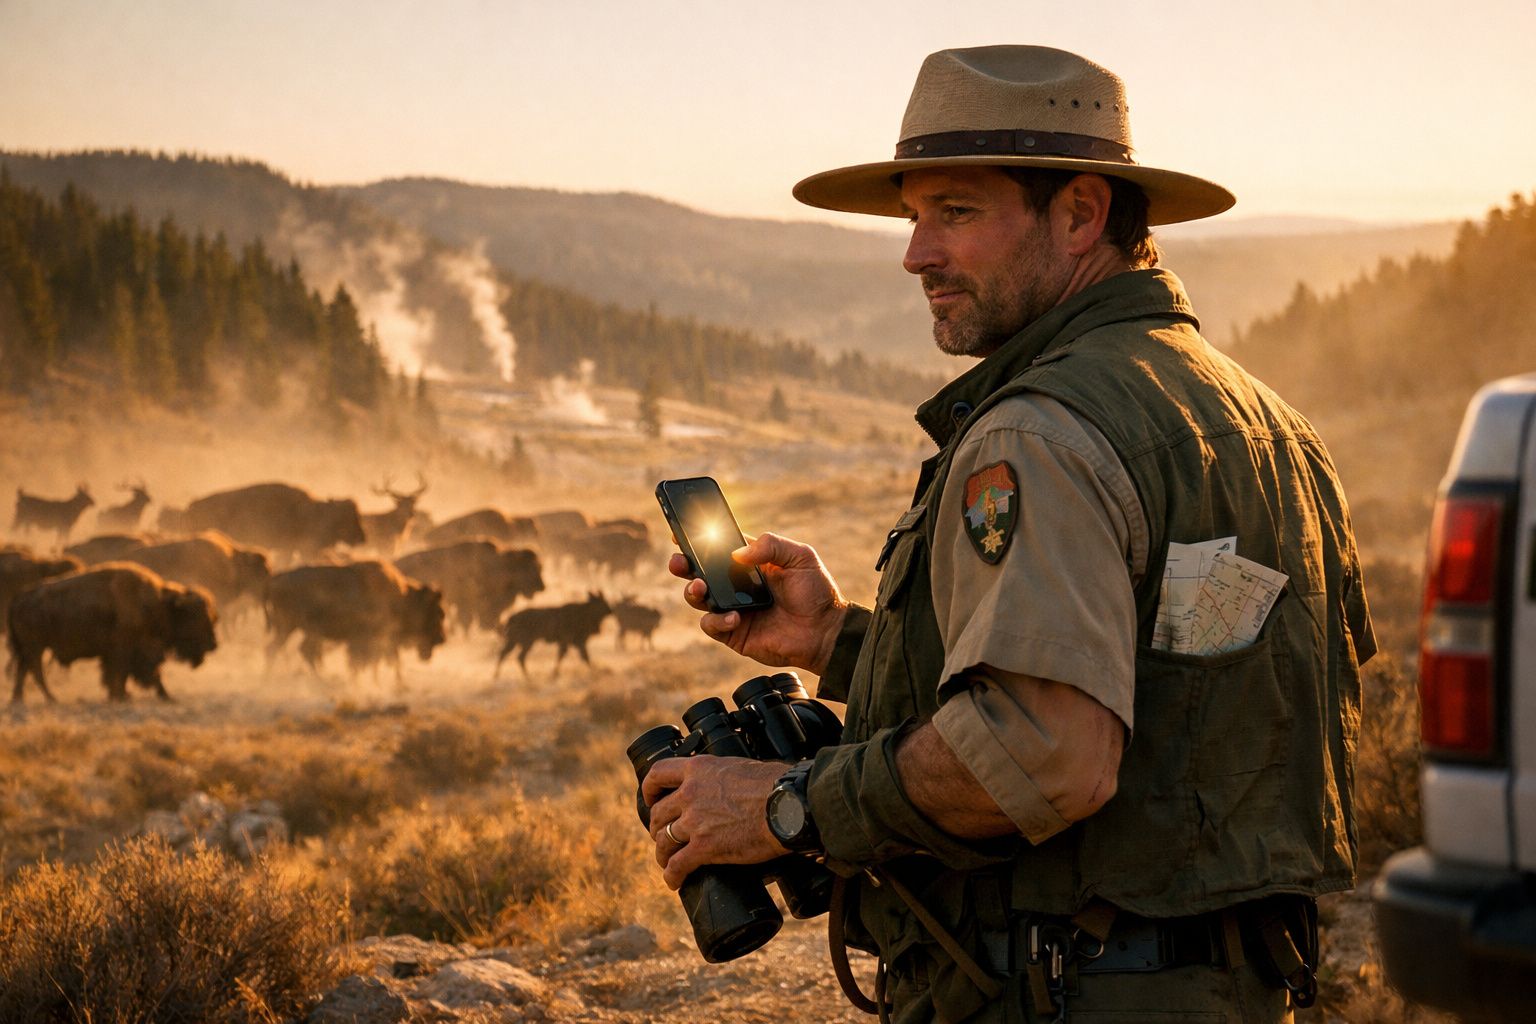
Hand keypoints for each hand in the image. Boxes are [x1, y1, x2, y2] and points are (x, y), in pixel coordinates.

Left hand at [642, 755, 788, 889]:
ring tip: (667, 861)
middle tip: (664, 835)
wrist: (787, 805)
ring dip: (663, 853)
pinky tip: (674, 881)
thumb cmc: (775, 785)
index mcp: (699, 769)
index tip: (651, 799)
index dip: (649, 789)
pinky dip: (672, 875)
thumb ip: (723, 777)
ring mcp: (695, 821)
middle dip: (658, 827)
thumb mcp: (740, 767)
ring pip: (664, 840)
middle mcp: (690, 793)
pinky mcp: (704, 847)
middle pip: (659, 813)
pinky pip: (677, 865)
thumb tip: (730, 788)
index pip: (658, 774)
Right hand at [668, 532, 847, 674]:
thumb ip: (771, 545)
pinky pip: (711, 625)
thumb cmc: (816, 592)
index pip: (716, 547)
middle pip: (699, 571)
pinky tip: (734, 617)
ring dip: (693, 590)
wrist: (826, 631)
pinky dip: (716, 620)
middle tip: (680, 561)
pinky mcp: (733, 633)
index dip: (697, 539)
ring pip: (698, 598)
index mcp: (749, 562)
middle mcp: (736, 584)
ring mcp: (732, 608)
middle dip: (683, 564)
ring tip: (701, 587)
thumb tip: (737, 552)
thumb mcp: (800, 557)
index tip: (680, 531)